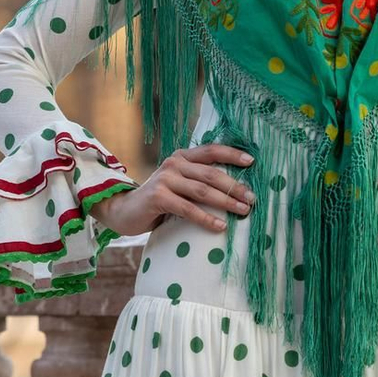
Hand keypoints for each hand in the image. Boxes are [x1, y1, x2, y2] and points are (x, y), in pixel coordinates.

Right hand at [92, 144, 254, 237]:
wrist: (125, 210)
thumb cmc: (159, 199)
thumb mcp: (178, 183)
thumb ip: (197, 180)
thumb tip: (234, 189)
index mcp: (182, 156)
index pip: (211, 150)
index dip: (232, 154)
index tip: (252, 161)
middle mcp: (174, 163)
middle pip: (211, 173)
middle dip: (234, 186)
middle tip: (252, 199)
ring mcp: (165, 179)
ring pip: (203, 191)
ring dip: (226, 202)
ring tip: (243, 211)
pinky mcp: (158, 197)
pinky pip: (188, 209)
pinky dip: (206, 219)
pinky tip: (220, 226)